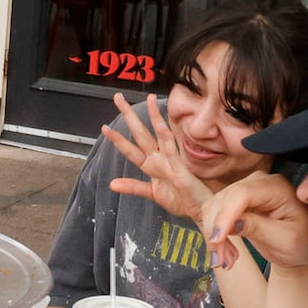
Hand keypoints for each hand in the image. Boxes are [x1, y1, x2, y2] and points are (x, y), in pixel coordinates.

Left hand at [103, 94, 213, 241]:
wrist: (202, 209)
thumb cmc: (182, 200)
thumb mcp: (153, 194)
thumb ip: (134, 187)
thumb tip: (112, 184)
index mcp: (152, 166)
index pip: (131, 149)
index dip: (118, 139)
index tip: (104, 127)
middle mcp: (160, 159)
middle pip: (141, 134)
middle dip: (129, 116)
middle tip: (118, 97)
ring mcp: (170, 161)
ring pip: (159, 135)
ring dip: (154, 117)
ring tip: (148, 100)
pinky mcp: (180, 168)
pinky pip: (172, 150)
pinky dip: (166, 137)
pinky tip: (160, 125)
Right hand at [201, 170, 307, 270]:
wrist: (301, 245)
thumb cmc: (301, 241)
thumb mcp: (286, 239)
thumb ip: (259, 228)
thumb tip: (231, 224)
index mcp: (277, 187)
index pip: (241, 194)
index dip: (225, 216)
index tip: (216, 240)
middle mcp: (258, 182)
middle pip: (224, 199)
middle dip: (217, 231)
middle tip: (222, 261)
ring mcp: (244, 190)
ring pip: (214, 207)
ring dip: (214, 236)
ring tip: (227, 259)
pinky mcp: (234, 202)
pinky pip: (214, 214)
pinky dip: (215, 235)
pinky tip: (226, 250)